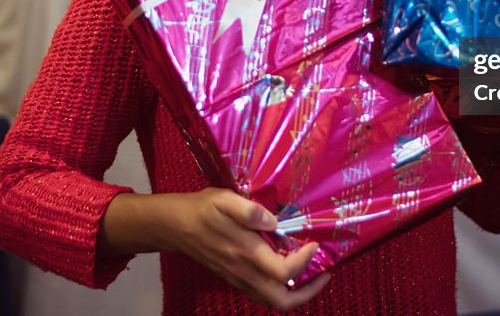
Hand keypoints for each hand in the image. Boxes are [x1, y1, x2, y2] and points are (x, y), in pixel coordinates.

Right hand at [101, 188, 329, 310]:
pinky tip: (288, 268)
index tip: (315, 243)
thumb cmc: (202, 209)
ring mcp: (239, 278)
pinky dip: (281, 287)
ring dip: (296, 292)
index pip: (284, 272)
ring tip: (312, 273)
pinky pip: (263, 293)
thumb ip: (249, 210)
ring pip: (272, 300)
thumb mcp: (224, 199)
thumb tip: (273, 221)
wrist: (175, 226)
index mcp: (246, 253)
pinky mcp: (235, 278)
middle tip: (324, 273)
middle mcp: (244, 272)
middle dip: (308, 292)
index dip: (305, 261)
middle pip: (281, 300)